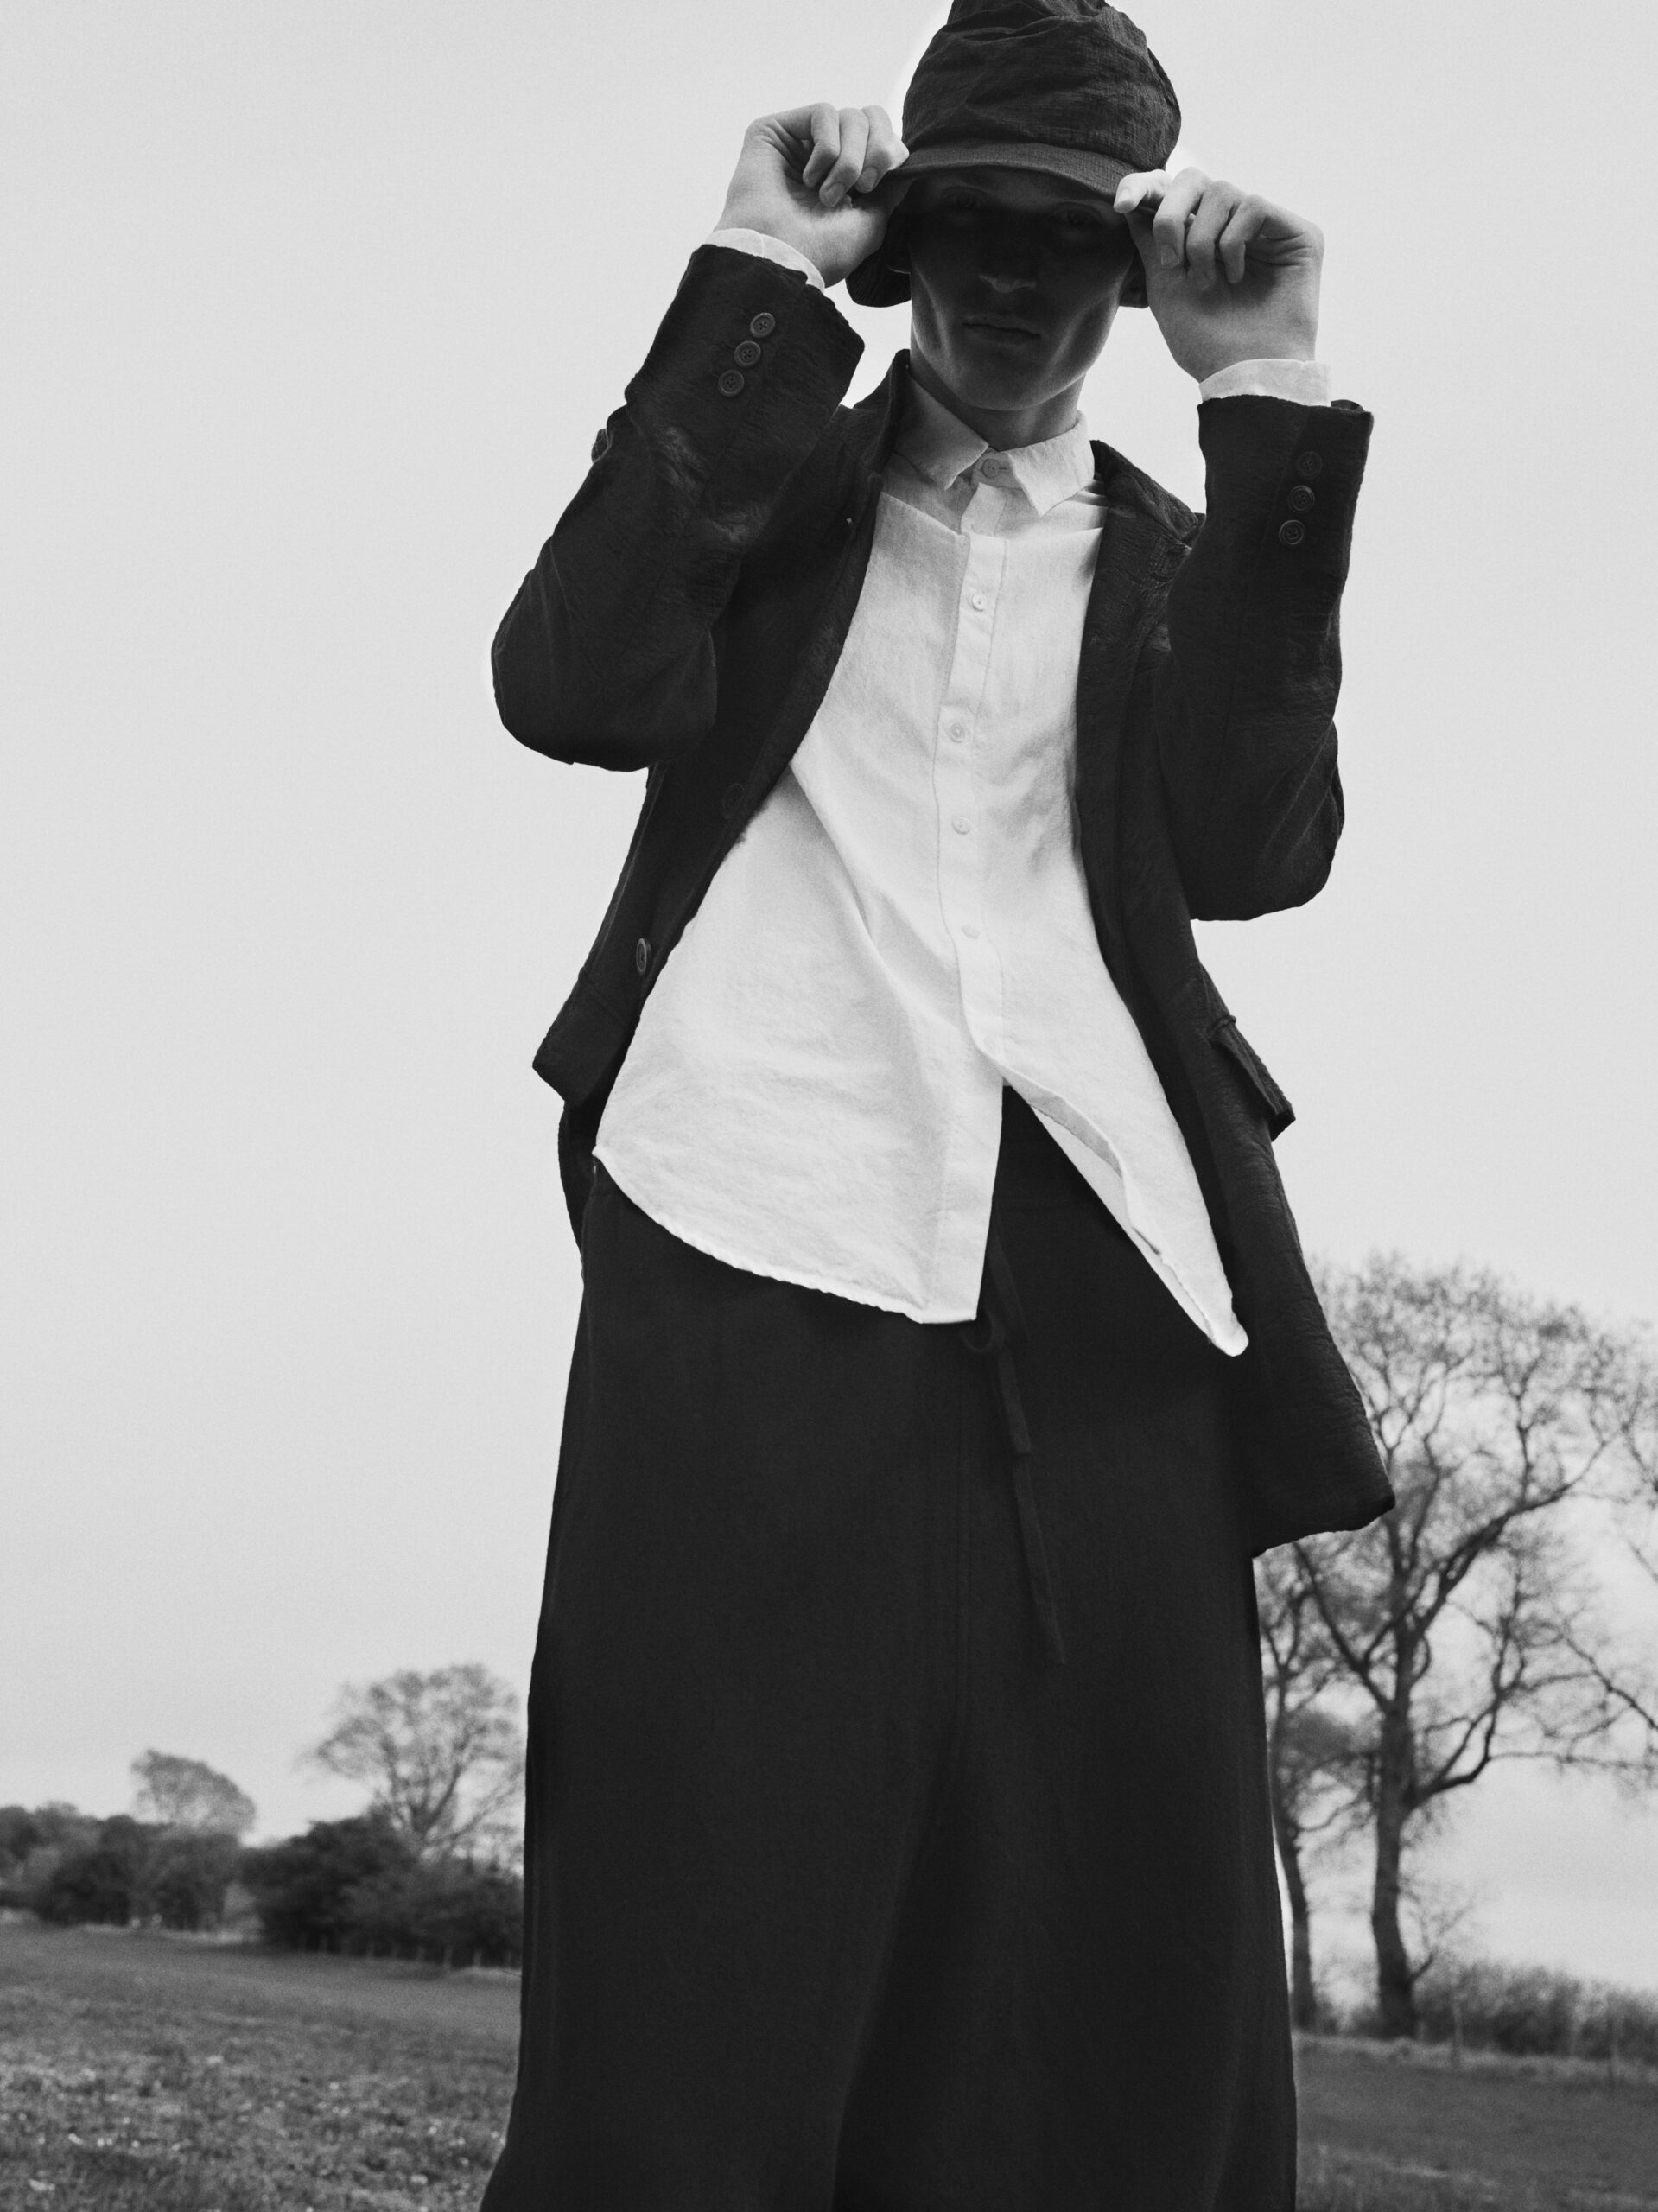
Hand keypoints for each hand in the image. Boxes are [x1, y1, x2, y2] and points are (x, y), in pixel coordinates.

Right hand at [716, 104, 909, 289]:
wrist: (779, 258)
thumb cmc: (819, 252)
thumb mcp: (869, 226)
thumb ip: (890, 191)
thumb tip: (903, 157)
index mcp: (847, 180)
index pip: (882, 139)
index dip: (891, 153)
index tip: (879, 185)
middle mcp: (825, 158)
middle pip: (871, 118)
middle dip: (876, 150)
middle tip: (864, 185)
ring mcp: (801, 143)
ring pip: (850, 116)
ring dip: (848, 160)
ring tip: (828, 195)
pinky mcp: (778, 130)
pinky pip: (823, 113)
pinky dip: (826, 148)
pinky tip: (809, 178)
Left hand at [1114, 168, 1321, 383]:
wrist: (1243, 374)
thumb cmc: (1206, 342)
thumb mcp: (1164, 288)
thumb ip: (1150, 241)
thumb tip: (1133, 199)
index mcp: (1200, 237)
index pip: (1172, 192)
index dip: (1144, 186)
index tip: (1121, 204)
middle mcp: (1232, 227)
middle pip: (1194, 178)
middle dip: (1171, 214)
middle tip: (1171, 261)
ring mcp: (1265, 229)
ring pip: (1222, 191)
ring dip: (1203, 240)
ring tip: (1206, 282)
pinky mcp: (1296, 233)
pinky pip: (1253, 206)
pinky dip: (1234, 242)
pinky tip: (1236, 277)